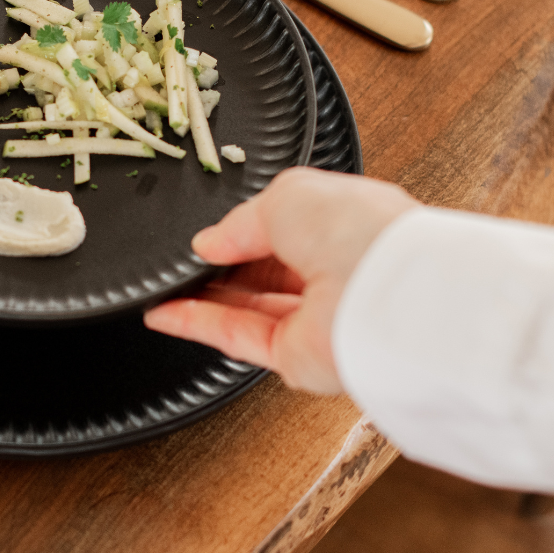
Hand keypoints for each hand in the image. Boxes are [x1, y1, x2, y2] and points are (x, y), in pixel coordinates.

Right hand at [144, 167, 417, 392]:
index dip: (244, 230)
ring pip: (246, 308)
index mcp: (345, 226)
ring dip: (201, 296)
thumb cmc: (362, 231)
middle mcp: (334, 274)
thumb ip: (241, 218)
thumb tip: (209, 241)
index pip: (286, 229)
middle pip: (264, 272)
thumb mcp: (288, 195)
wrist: (390, 293)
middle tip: (182, 259)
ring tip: (162, 285)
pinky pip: (238, 337)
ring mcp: (317, 319)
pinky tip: (166, 312)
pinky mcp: (298, 358)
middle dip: (221, 264)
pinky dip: (198, 324)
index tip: (207, 231)